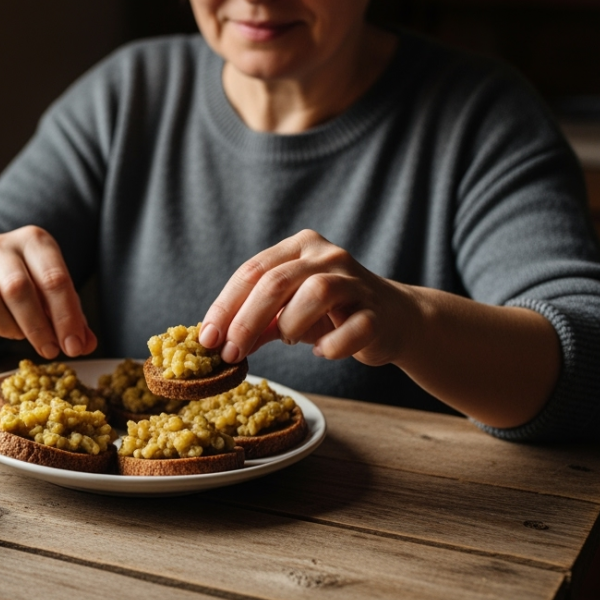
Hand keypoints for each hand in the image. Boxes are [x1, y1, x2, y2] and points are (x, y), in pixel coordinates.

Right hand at [0, 226, 95, 358]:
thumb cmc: (29, 286)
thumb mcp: (55, 295)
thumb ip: (73, 318)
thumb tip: (85, 344)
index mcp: (34, 241)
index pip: (54, 279)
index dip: (66, 317)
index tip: (73, 346)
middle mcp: (1, 246)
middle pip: (17, 288)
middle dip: (37, 327)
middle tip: (50, 350)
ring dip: (5, 326)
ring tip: (17, 333)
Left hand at [199, 230, 421, 366]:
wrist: (394, 318)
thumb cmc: (331, 313)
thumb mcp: (287, 313)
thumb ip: (256, 323)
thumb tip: (217, 344)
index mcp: (299, 247)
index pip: (252, 271)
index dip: (225, 306)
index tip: (206, 338)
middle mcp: (327, 255)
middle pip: (277, 282)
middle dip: (246, 320)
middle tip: (229, 353)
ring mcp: (356, 280)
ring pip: (317, 292)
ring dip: (291, 323)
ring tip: (289, 339)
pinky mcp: (378, 311)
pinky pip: (355, 326)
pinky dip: (334, 345)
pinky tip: (322, 352)